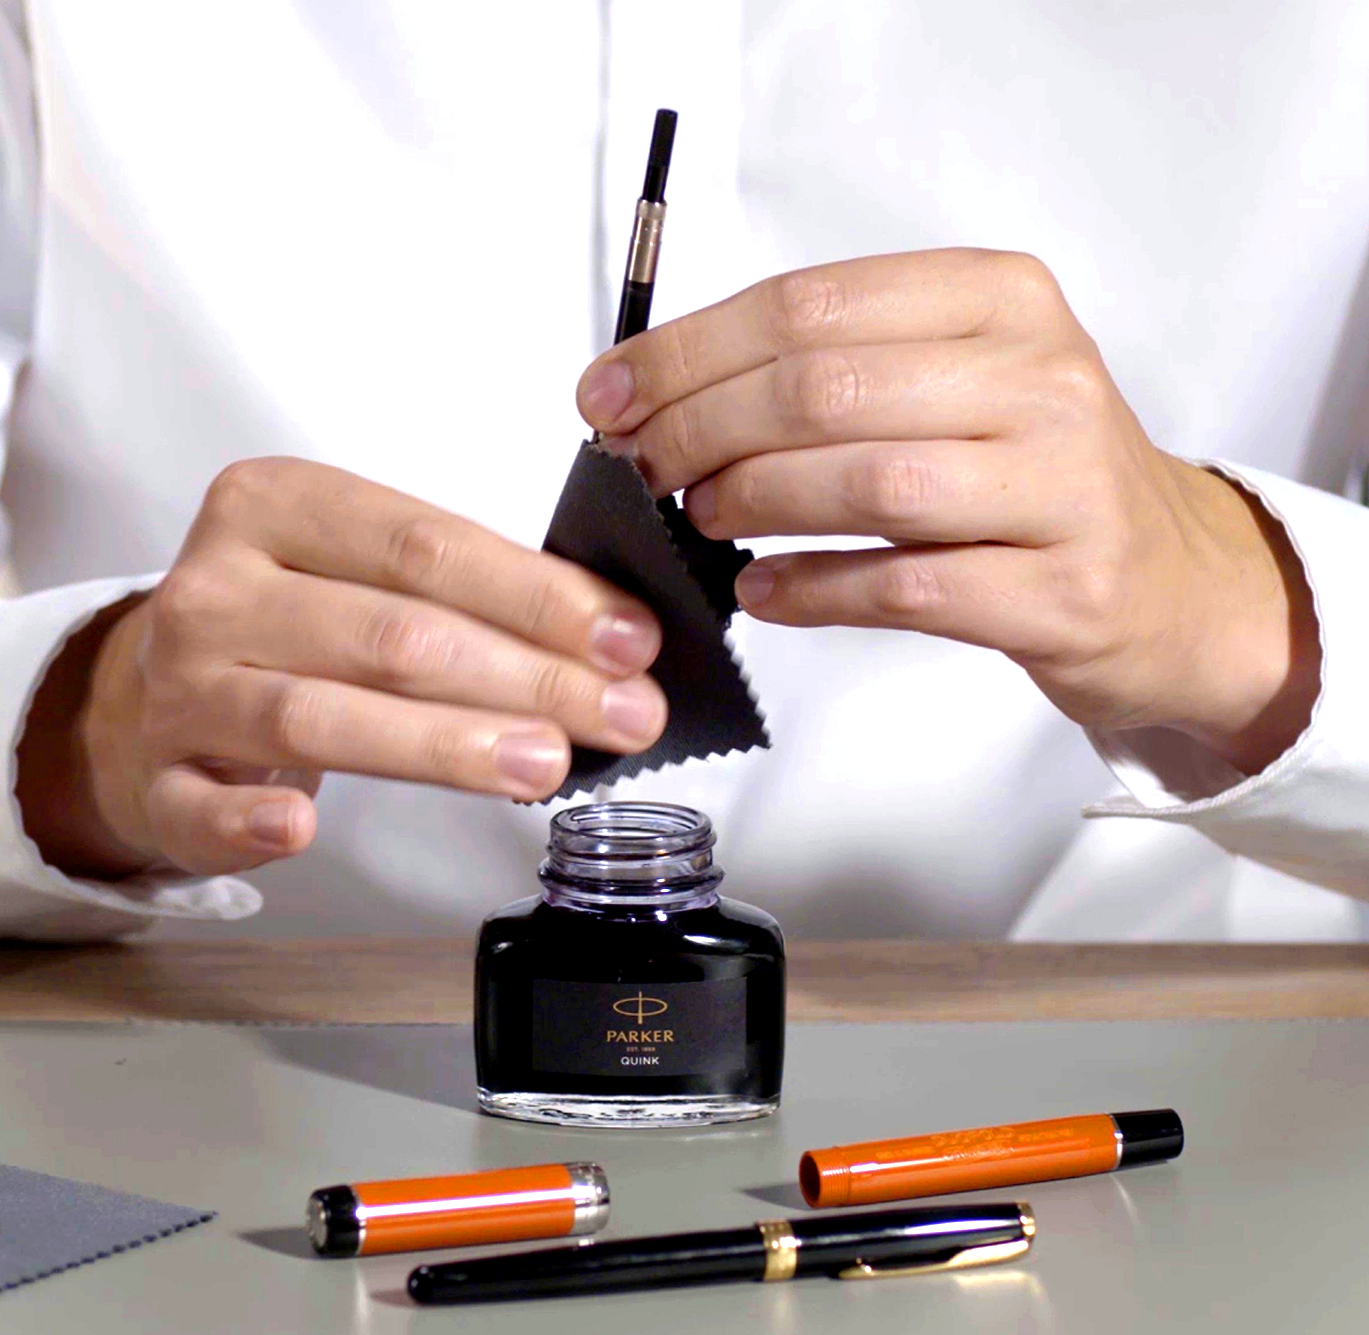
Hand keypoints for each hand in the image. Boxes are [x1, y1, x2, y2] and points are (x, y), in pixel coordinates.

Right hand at [16, 459, 665, 877]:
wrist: (144, 695)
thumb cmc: (284, 624)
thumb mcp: (356, 570)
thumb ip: (460, 591)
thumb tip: (608, 641)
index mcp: (274, 507)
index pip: (424, 545)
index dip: (537, 595)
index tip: (628, 640)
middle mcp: (218, 589)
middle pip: (390, 634)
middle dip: (525, 677)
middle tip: (623, 716)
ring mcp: (181, 688)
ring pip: (317, 715)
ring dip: (440, 744)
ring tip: (542, 765)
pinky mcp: (158, 780)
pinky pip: (198, 807)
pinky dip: (246, 820)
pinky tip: (300, 828)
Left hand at [577, 249, 1318, 774]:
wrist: (1166, 576)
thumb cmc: (1032, 475)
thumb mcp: (957, 380)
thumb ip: (832, 371)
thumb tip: (660, 396)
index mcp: (1003, 299)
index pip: (812, 306)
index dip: (688, 353)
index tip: (611, 397)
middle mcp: (1041, 378)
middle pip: (825, 389)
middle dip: (700, 429)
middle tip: (644, 467)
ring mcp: (1061, 487)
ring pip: (866, 482)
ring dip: (753, 502)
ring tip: (699, 518)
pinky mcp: (1061, 591)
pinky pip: (903, 587)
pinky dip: (811, 590)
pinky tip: (761, 590)